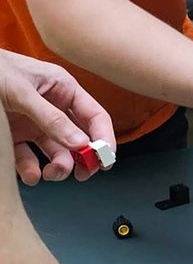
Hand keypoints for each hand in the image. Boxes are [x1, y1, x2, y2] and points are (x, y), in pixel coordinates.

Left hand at [0, 50, 114, 183]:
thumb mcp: (23, 92)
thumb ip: (51, 118)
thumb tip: (79, 143)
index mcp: (63, 89)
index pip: (94, 116)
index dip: (104, 139)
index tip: (105, 160)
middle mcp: (53, 107)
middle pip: (78, 139)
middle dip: (81, 158)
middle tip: (82, 174)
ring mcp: (35, 123)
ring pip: (56, 152)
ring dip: (58, 167)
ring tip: (50, 173)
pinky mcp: (17, 136)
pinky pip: (30, 158)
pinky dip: (31, 170)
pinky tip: (31, 174)